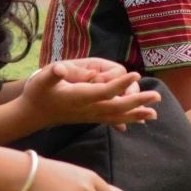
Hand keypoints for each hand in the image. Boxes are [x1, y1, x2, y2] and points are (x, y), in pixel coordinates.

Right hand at [20, 61, 159, 129]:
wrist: (33, 114)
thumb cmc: (38, 93)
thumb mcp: (42, 79)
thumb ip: (53, 73)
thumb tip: (60, 68)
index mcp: (80, 97)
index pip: (104, 91)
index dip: (120, 83)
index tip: (136, 74)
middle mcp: (88, 109)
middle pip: (117, 106)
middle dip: (138, 101)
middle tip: (157, 96)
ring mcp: (90, 115)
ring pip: (117, 116)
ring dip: (136, 114)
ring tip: (154, 114)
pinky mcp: (90, 118)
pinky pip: (112, 120)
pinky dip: (127, 120)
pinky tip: (139, 121)